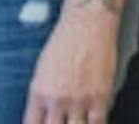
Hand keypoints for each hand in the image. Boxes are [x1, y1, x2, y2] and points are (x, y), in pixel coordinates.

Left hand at [21, 0, 120, 123]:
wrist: (86, 24)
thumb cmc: (64, 41)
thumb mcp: (43, 69)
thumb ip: (43, 95)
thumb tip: (44, 114)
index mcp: (38, 92)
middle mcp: (56, 99)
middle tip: (61, 121)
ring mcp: (78, 101)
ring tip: (75, 120)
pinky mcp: (99, 98)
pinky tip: (92, 121)